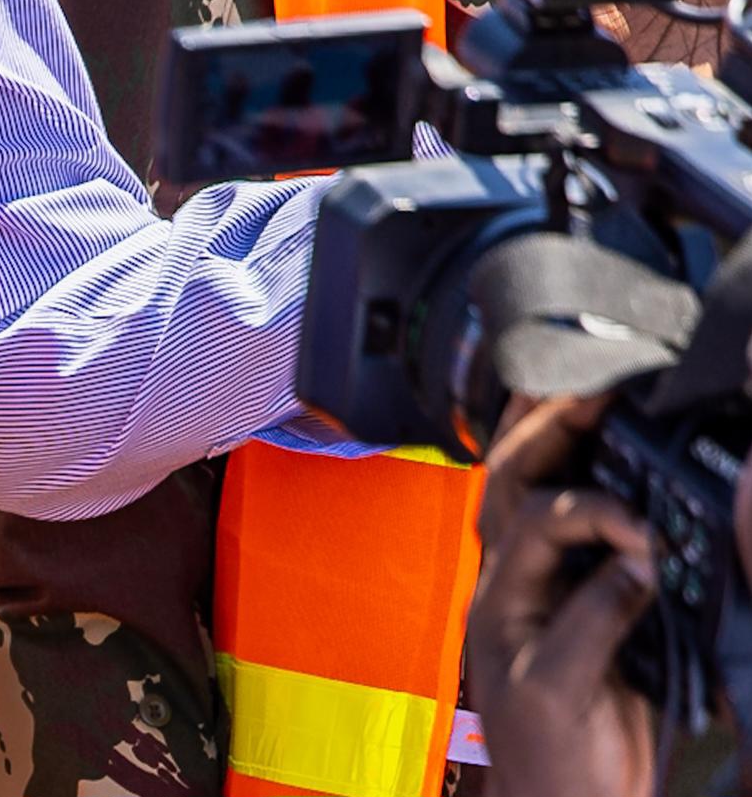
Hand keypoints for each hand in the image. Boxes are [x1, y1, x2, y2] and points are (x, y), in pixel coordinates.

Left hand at [468, 393, 658, 796]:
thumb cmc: (549, 755)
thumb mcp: (561, 689)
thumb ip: (593, 621)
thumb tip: (636, 561)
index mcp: (501, 593)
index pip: (532, 520)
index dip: (586, 511)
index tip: (641, 531)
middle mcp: (513, 576)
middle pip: (509, 477)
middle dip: (538, 425)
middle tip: (587, 386)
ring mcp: (541, 583)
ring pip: (525, 488)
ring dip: (545, 437)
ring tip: (584, 391)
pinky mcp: (576, 598)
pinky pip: (562, 520)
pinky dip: (579, 479)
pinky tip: (604, 454)